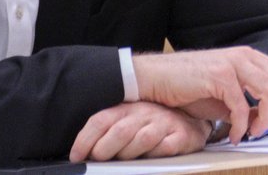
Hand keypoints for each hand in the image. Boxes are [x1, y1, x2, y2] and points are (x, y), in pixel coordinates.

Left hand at [69, 102, 209, 161]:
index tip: (77, 156)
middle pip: (120, 131)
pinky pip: (164, 148)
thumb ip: (109, 132)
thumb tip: (82, 153)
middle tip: (101, 160)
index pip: (101, 120)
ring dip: (130, 154)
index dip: (85, 140)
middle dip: (105, 150)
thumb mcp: (128, 121)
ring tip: (127, 158)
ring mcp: (164, 123)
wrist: (190, 121)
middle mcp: (145, 112)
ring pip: (142, 140)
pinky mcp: (181, 135)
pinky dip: (154, 155)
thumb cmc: (153, 124)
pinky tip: (151, 156)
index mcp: (128, 108)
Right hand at [133, 48, 267, 143]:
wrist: (156, 79)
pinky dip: (241, 125)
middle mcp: (247, 57)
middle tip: (264, 130)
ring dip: (266, 119)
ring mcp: (234, 63)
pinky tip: (233, 134)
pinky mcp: (219, 76)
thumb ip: (250, 106)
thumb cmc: (190, 88)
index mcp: (253, 58)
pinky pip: (242, 106)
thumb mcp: (227, 98)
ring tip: (252, 132)